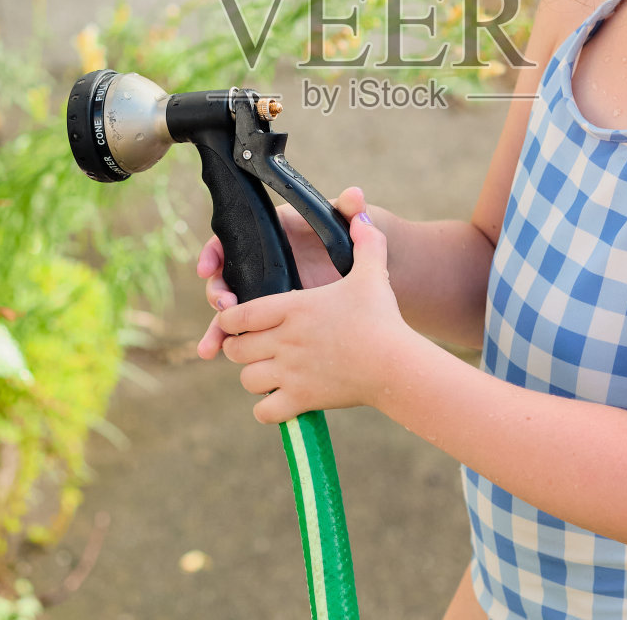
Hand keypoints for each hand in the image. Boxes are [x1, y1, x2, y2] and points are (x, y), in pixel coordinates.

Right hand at [195, 185, 369, 358]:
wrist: (368, 271)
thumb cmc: (353, 242)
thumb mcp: (351, 227)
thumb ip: (351, 210)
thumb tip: (355, 194)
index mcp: (274, 235)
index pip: (233, 240)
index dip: (214, 253)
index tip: (206, 268)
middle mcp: (264, 264)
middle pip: (226, 278)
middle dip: (217, 294)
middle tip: (224, 308)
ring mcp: (268, 292)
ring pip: (232, 311)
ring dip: (217, 328)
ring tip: (211, 348)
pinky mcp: (276, 317)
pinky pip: (249, 332)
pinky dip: (235, 344)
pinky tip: (222, 359)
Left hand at [210, 208, 418, 422]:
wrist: (396, 364)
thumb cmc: (383, 317)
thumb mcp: (373, 273)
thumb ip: (366, 241)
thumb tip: (361, 215)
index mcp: (292, 308)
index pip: (238, 314)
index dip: (230, 318)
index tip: (236, 320)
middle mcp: (284, 340)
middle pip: (235, 349)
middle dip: (239, 348)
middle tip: (252, 347)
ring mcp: (291, 373)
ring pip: (247, 380)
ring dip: (254, 377)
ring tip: (267, 373)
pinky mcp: (302, 400)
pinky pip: (265, 412)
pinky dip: (267, 409)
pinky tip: (279, 401)